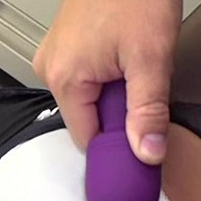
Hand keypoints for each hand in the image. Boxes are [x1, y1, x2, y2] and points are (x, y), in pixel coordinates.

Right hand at [33, 0, 181, 164]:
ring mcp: (54, 57)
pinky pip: (84, 80)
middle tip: (143, 87)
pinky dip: (107, 79)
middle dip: (118, 115)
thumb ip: (148, 110)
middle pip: (86, 119)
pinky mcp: (64, 48)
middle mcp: (50, 70)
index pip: (86, 139)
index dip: (117, 145)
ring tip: (133, 66)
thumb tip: (146, 152)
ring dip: (114, 95)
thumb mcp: (150, 57)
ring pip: (87, 100)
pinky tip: (123, 59)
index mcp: (63, 79)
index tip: (141, 141)